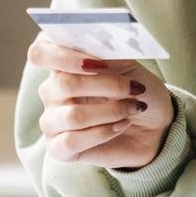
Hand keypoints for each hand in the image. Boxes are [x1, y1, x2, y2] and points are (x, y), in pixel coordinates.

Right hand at [26, 35, 174, 169]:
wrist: (155, 126)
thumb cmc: (137, 91)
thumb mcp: (129, 66)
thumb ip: (107, 54)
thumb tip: (93, 47)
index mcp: (62, 65)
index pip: (40, 53)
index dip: (64, 56)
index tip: (96, 62)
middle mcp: (51, 92)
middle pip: (64, 84)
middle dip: (106, 85)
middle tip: (134, 87)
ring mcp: (52, 121)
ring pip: (73, 116)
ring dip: (111, 111)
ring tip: (133, 108)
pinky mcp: (58, 149)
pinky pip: (72, 141)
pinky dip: (104, 132)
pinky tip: (122, 126)